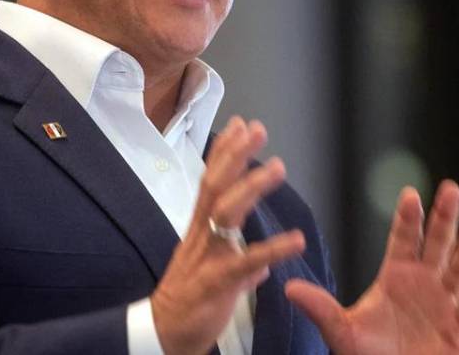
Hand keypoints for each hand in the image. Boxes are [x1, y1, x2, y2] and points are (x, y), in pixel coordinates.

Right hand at [151, 117, 306, 354]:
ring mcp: (207, 255)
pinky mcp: (216, 282)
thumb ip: (236, 261)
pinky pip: (246, 262)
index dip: (224, 151)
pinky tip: (295, 239)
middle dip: (235, 155)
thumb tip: (260, 263)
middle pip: (216, 186)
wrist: (162, 334)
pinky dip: (271, 249)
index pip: (210, 180)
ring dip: (252, 187)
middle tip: (256, 128)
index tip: (239, 124)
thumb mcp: (210, 272)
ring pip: (226, 212)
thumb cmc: (187, 299)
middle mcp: (201, 234)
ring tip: (278, 167)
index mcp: (199, 228)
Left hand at [286, 180, 458, 354]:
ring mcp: (443, 305)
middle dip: (444, 217)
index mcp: (397, 276)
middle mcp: (424, 283)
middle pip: (438, 244)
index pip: (404, 239)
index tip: (410, 194)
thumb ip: (320, 308)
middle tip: (450, 190)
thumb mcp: (341, 331)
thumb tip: (289, 288)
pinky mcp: (457, 332)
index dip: (408, 218)